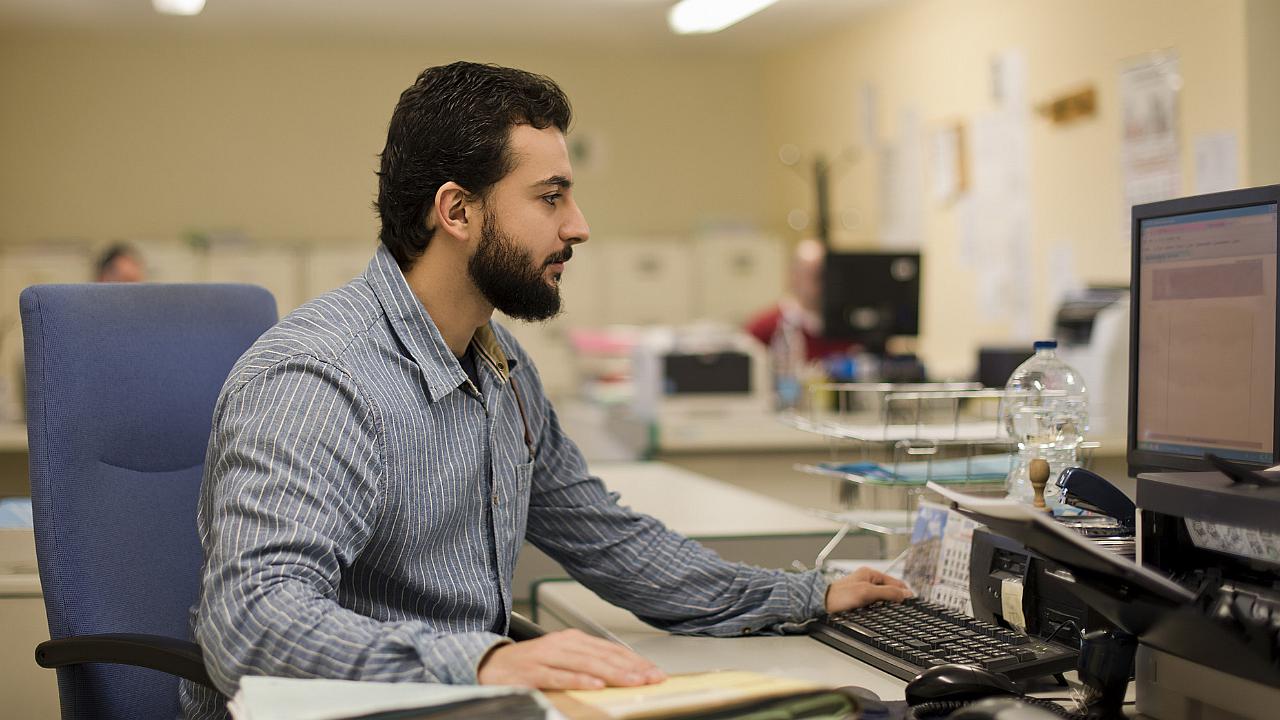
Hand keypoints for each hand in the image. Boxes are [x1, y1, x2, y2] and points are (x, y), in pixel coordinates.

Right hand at [477, 629, 666, 689]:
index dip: (636, 661)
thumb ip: (590, 664)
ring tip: (633, 681)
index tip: (656, 672)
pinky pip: (559, 676)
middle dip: (631, 668)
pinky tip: (594, 685)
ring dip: (612, 673)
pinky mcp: (532, 671)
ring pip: (586, 664)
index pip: (612, 650)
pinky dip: (578, 680)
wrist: (491, 663)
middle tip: (652, 678)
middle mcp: (563, 644)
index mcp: (574, 640)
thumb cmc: (531, 664)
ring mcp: (547, 656)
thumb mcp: (564, 659)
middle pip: (603, 656)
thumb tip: (623, 674)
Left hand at [824, 566, 912, 612]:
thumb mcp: (867, 592)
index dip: (904, 592)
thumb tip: (905, 594)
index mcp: (870, 574)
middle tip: (905, 610)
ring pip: (883, 599)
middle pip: (890, 591)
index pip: (895, 582)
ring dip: (888, 606)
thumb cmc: (839, 595)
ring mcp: (863, 591)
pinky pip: (875, 605)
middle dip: (897, 599)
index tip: (913, 602)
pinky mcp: (858, 601)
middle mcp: (867, 581)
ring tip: (894, 613)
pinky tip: (881, 616)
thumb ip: (887, 592)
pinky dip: (880, 610)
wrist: (821, 604)